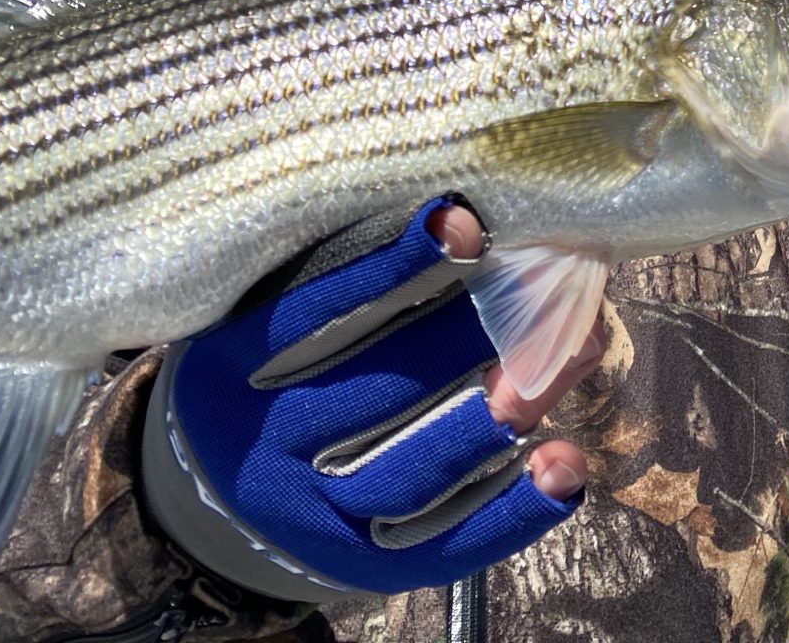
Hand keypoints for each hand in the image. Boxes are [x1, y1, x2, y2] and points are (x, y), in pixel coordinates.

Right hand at [141, 198, 601, 599]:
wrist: (221, 495)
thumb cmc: (276, 370)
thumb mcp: (276, 314)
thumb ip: (351, 274)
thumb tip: (470, 226)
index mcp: (232, 366)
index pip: (311, 312)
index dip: (390, 267)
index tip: (462, 223)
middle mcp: (262, 447)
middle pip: (377, 390)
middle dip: (465, 336)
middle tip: (540, 287)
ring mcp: (312, 516)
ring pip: (412, 471)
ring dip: (496, 418)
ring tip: (567, 365)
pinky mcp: (361, 566)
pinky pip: (442, 544)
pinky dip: (512, 510)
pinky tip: (567, 465)